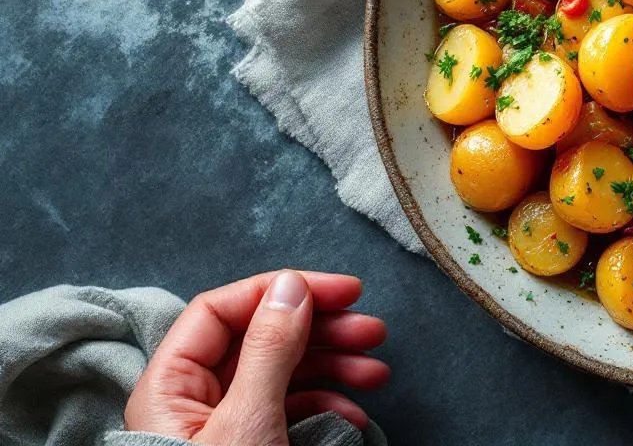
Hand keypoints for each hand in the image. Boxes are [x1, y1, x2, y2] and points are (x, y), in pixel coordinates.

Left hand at [125, 270, 388, 444]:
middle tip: (372, 328)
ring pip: (281, 374)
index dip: (282, 291)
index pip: (223, 310)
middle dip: (321, 329)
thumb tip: (289, 287)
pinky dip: (326, 408)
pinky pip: (289, 412)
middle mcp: (192, 400)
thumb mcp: (247, 422)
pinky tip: (353, 417)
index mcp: (170, 385)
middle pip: (259, 339)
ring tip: (377, 369)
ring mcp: (222, 428)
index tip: (341, 291)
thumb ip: (268, 350)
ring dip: (333, 365)